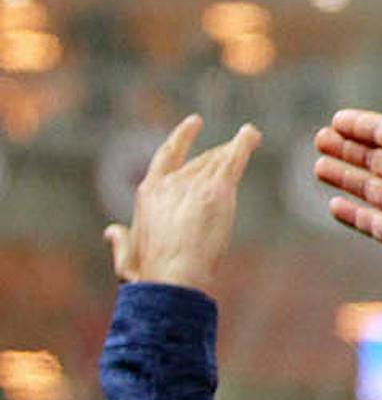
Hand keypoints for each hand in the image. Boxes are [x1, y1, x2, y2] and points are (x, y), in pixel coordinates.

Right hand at [104, 115, 260, 292]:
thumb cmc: (150, 275)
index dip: (182, 137)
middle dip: (218, 154)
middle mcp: (171, 183)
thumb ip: (120, 241)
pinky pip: (234, 160)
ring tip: (250, 136)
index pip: (167, 157)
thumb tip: (111, 231)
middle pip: (200, 161)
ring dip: (235, 147)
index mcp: (149, 193)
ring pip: (219, 159)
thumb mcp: (127, 257)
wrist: (174, 277)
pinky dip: (244, 144)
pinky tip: (252, 134)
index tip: (194, 122)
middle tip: (233, 149)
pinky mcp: (217, 191)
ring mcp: (194, 184)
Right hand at [314, 61, 381, 275]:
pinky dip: (350, 214)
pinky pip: (368, 221)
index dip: (359, 125)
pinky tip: (333, 205)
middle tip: (318, 140)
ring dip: (344, 176)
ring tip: (319, 167)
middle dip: (346, 148)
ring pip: (367, 187)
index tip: (334, 120)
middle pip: (373, 157)